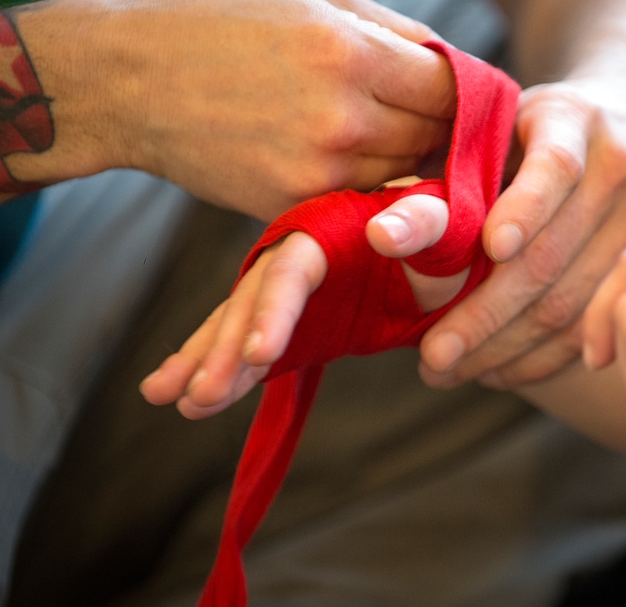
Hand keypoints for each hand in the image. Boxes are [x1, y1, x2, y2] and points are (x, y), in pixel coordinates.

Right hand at [11, 0, 456, 220]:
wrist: (127, 82)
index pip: (451, 87)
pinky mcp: (292, 207)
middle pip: (434, 136)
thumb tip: (451, 62)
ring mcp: (317, 172)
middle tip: (426, 114)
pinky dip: (366, 183)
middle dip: (439, 125)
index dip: (463, 90)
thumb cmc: (217, 24)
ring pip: (403, 173)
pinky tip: (345, 155)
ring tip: (379, 129)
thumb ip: (390, 29)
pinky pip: (360, 199)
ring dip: (405, 156)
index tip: (459, 91)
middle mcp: (341, 119)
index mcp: (349, 52)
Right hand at [141, 190, 461, 418]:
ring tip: (171, 400)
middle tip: (201, 398)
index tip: (259, 355)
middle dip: (224, 350)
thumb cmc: (454, 237)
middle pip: (252, 302)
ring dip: (207, 363)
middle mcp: (299, 259)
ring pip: (238, 327)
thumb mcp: (446, 227)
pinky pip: (251, 351)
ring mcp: (293, 297)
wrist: (453, 259)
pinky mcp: (295, 328)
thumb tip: (383, 232)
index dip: (273, 309)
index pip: (293, 269)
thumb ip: (422, 224)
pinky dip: (220, 373)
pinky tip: (185, 400)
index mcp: (330, 230)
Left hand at [418, 77, 625, 387]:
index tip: (490, 248)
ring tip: (449, 370)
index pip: (555, 167)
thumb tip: (383, 237)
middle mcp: (620, 169)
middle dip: (486, 313)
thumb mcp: (493, 131)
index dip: (525, 209)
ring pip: (572, 303)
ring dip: (504, 348)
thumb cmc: (534, 137)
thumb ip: (444, 177)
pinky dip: (542, 359)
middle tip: (432, 354)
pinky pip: (594, 326)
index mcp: (575, 120)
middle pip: (553, 254)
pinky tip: (495, 371)